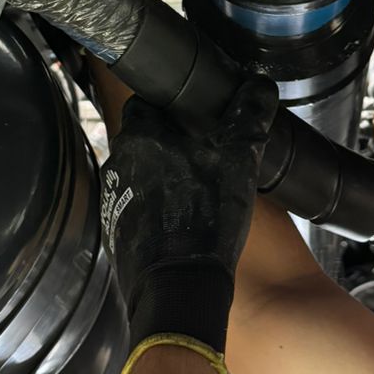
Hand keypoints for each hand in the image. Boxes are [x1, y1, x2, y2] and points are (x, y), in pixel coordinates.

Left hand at [100, 77, 278, 355]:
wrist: (177, 287)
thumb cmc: (205, 220)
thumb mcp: (239, 161)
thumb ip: (249, 117)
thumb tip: (259, 86)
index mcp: (143, 135)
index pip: (145, 102)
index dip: (168, 105)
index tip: (191, 114)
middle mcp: (119, 161)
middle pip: (142, 137)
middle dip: (166, 140)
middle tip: (200, 151)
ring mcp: (113, 196)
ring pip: (137, 170)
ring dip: (160, 173)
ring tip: (194, 186)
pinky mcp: (115, 226)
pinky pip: (134, 203)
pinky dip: (153, 205)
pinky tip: (180, 217)